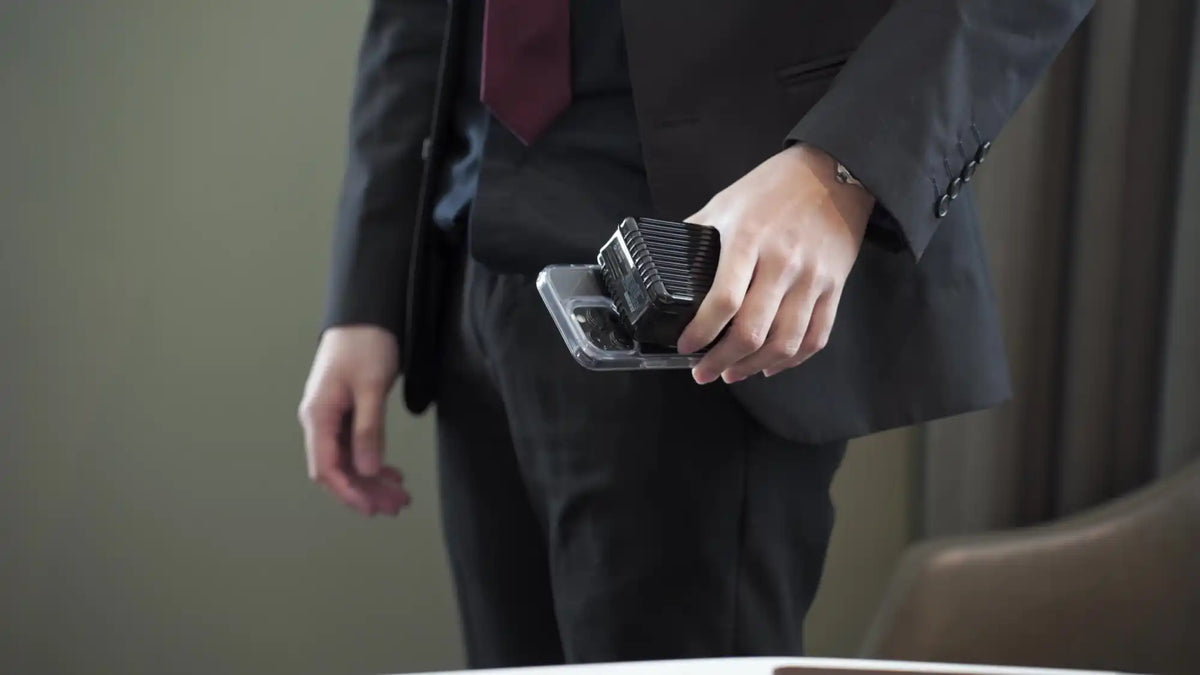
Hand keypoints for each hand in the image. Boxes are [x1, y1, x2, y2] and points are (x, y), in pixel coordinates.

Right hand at [297, 325, 409, 516]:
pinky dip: (373, 462)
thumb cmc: (365, 343)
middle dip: (366, 491)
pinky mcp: (346, 413)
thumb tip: (368, 470)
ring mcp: (332, 418)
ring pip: (349, 461)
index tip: (372, 508)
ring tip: (399, 496)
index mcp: (318, 415)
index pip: (326, 468)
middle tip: (397, 506)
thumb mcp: (370, 386)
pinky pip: (356, 447)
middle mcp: (320, 420)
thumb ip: (369, 429)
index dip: (349, 492)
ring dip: (372, 480)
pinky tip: (391, 473)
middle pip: (339, 469)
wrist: (366, 314)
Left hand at [677, 144, 874, 383]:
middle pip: (752, 330)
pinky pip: (816, 336)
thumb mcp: (726, 202)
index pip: (723, 300)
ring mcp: (812, 278)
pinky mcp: (835, 286)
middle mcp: (782, 262)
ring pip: (785, 342)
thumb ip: (697, 234)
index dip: (701, 332)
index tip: (686, 346)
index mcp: (748, 239)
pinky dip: (792, 360)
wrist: (834, 171)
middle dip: (722, 360)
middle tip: (704, 372)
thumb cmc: (774, 187)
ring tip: (733, 373)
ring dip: (754, 367)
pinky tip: (771, 366)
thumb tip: (665, 263)